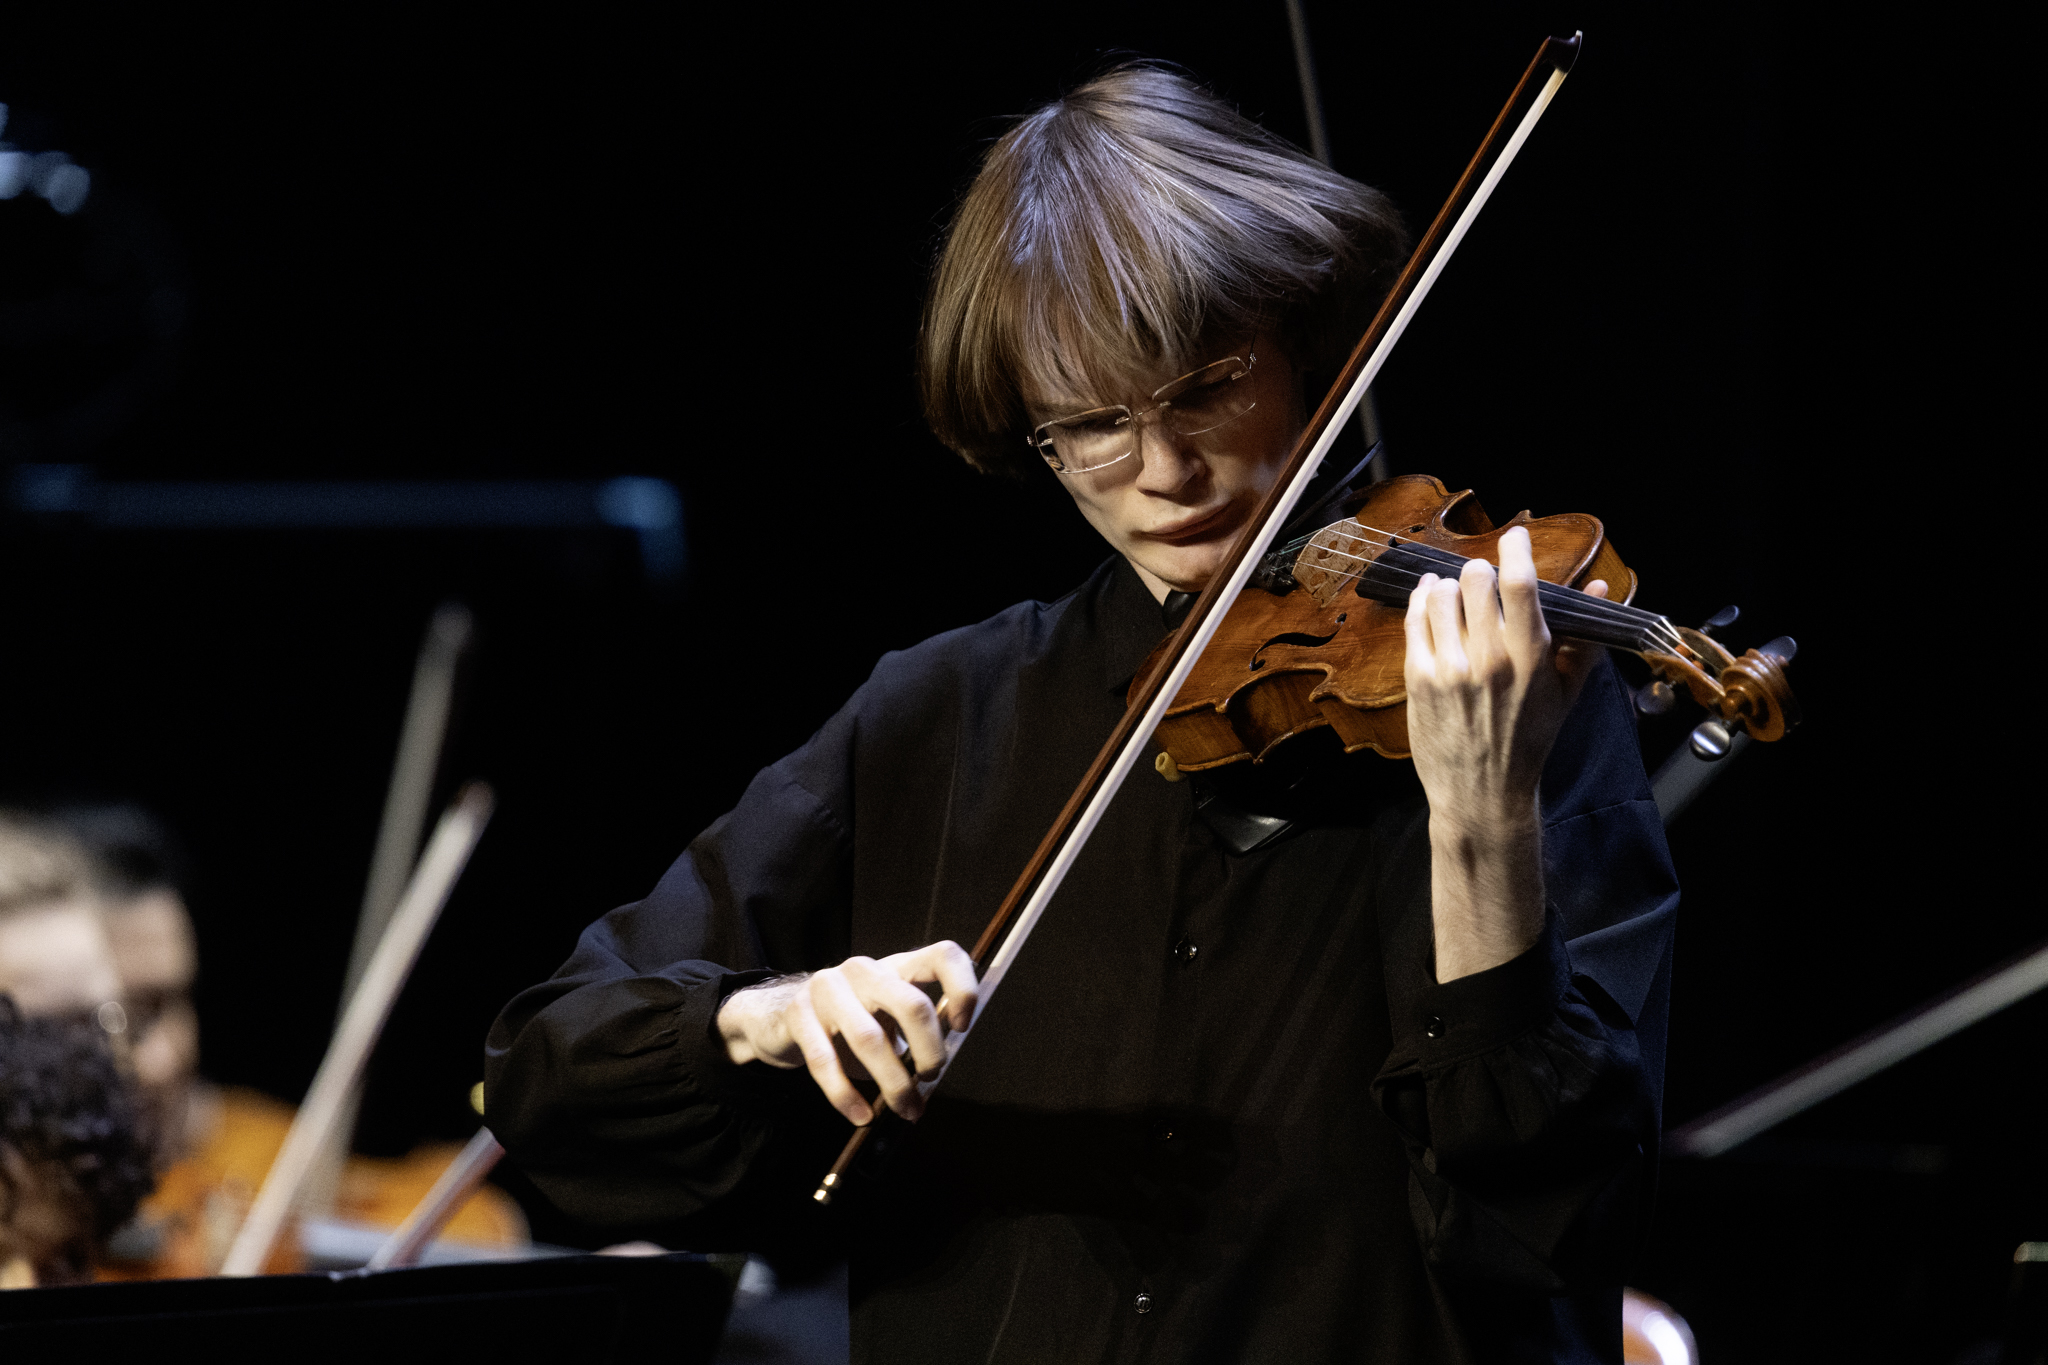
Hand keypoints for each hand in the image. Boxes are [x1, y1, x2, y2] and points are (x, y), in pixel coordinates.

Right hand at [715, 941, 977, 1124]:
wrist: (779, 1017)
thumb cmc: (848, 1025)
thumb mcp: (886, 1020)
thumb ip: (914, 1038)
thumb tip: (936, 1076)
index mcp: (896, 966)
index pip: (944, 956)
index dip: (963, 988)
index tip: (963, 1027)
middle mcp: (865, 970)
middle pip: (911, 1004)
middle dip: (930, 1051)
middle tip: (931, 1078)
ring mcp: (827, 987)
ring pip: (869, 1038)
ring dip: (894, 1084)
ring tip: (905, 1109)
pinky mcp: (798, 1013)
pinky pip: (825, 1061)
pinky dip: (846, 1096)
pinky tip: (862, 1116)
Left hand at [1403, 525, 1607, 978]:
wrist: (1482, 793)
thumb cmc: (1530, 740)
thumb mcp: (1567, 692)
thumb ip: (1585, 637)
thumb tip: (1600, 585)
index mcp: (1531, 658)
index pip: (1521, 584)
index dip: (1515, 549)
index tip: (1514, 536)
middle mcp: (1489, 658)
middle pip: (1475, 579)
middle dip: (1480, 573)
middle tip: (1483, 583)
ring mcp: (1449, 668)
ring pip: (1439, 592)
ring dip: (1448, 586)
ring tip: (1455, 597)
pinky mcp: (1418, 678)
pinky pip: (1414, 618)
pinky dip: (1422, 601)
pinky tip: (1431, 602)